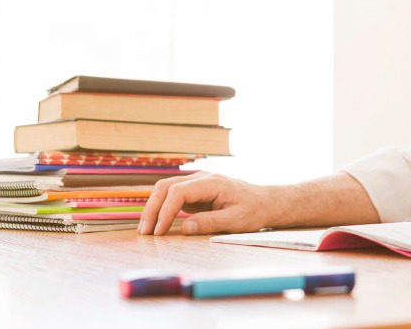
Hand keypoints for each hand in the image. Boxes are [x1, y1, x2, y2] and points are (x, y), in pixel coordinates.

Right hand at [138, 171, 278, 235]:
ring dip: (154, 207)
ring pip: (166, 189)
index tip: (160, 231)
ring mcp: (197, 184)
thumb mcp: (236, 220)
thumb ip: (210, 222)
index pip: (178, 192)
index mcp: (212, 182)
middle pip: (166, 186)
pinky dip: (162, 208)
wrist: (265, 202)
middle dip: (152, 208)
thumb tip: (184, 227)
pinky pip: (172, 196)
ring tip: (146, 230)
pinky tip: (156, 223)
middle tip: (145, 232)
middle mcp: (201, 179)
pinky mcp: (196, 193)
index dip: (165, 211)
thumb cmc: (254, 210)